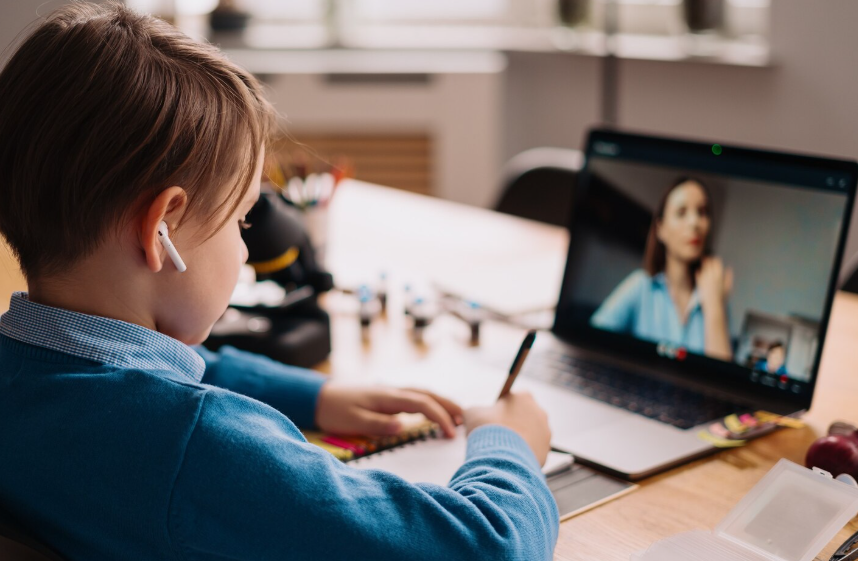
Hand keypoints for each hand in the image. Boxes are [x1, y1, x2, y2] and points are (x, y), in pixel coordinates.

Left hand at [315, 383, 463, 437]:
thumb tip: (402, 427)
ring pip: (424, 393)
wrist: (320, 397)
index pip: (422, 404)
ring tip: (458, 415)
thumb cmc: (335, 410)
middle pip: (428, 394)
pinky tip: (435, 410)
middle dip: (449, 406)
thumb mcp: (354, 421)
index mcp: (388, 397)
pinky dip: (430, 402)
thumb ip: (378, 424)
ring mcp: (391, 392)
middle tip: (466, 420)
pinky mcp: (388, 397)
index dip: (439, 417)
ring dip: (442, 402)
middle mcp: (393, 391)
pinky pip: (416, 396)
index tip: (450, 434)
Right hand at [464, 391, 550, 465]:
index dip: (500, 410)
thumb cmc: (487, 430)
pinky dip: (523, 454)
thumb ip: (476, 411)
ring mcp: (545, 432)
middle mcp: (539, 412)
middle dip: (512, 425)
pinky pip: (532, 451)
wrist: (499, 456)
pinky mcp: (546, 450)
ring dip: (519, 440)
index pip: (512, 400)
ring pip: (530, 435)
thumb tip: (472, 414)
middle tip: (497, 434)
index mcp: (524, 397)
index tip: (492, 419)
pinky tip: (510, 458)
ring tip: (503, 449)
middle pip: (523, 417)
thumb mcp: (472, 413)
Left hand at [696, 257, 732, 312]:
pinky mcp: (700, 284)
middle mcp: (712, 277)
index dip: (716, 260)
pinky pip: (698, 276)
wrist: (714, 305)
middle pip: (710, 265)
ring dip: (704, 265)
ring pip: (704, 269)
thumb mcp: (728, 287)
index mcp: (720, 277)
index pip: (717, 264)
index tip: (714, 259)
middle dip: (709, 261)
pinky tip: (698, 270)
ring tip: (703, 260)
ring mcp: (705, 280)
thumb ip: (729, 277)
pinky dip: (698, 273)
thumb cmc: (722, 298)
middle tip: (707, 258)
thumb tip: (729, 269)